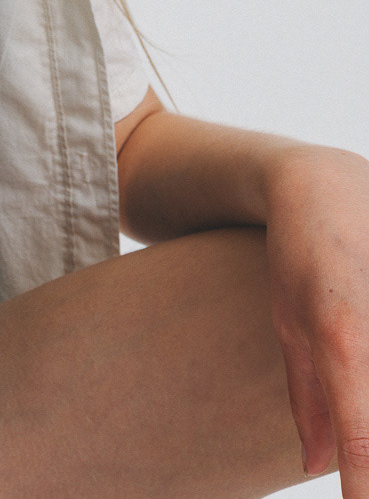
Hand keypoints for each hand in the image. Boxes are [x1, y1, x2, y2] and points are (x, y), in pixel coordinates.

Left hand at [264, 144, 368, 492]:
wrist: (324, 181)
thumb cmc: (297, 255)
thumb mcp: (288, 322)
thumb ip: (308, 398)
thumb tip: (316, 464)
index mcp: (339, 338)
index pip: (361, 437)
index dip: (362, 486)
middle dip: (367, 453)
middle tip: (354, 472)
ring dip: (365, 405)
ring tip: (339, 355)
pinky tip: (357, 352)